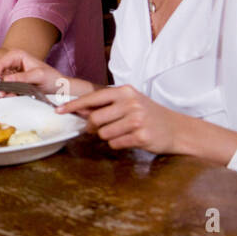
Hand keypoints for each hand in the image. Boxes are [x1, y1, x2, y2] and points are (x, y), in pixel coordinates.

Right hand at [0, 49, 72, 96]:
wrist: (58, 87)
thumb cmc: (51, 78)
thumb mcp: (38, 76)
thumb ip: (22, 78)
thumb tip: (5, 80)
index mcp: (16, 55)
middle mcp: (11, 63)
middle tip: (0, 93)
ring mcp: (10, 73)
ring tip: (6, 95)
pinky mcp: (11, 83)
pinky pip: (1, 88)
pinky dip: (3, 94)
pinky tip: (11, 96)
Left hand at [58, 85, 184, 153]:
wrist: (177, 129)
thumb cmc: (148, 114)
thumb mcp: (129, 102)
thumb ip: (105, 104)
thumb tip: (77, 110)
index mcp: (125, 91)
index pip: (92, 98)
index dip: (73, 105)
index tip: (58, 110)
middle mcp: (131, 103)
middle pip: (95, 119)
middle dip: (93, 126)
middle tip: (101, 128)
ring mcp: (137, 120)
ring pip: (103, 133)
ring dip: (108, 136)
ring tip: (122, 132)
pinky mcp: (141, 136)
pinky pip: (114, 143)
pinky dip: (118, 144)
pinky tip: (130, 139)